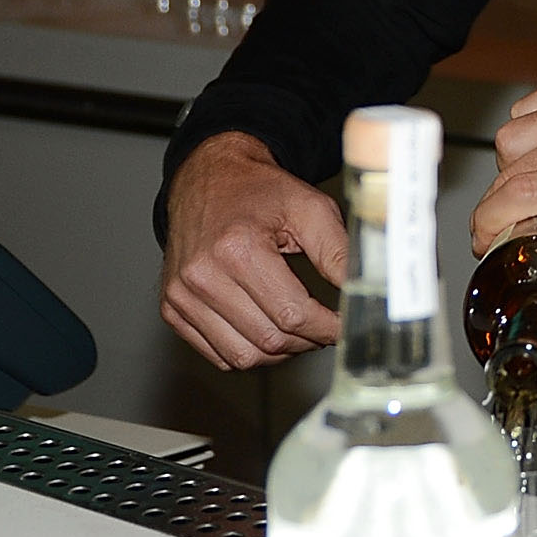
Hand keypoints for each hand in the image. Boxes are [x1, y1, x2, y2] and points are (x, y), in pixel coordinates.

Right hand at [160, 132, 349, 369]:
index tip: (345, 327)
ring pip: (244, 357)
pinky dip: (250, 353)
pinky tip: (269, 329)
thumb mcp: (311, 208)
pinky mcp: (172, 308)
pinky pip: (218, 354)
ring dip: (281, 353)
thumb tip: (364, 292)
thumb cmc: (261, 192)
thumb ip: (339, 252)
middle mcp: (201, 276)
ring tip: (300, 329)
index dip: (328, 328)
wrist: (209, 179)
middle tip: (327, 327)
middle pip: (270, 340)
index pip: (293, 314)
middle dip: (308, 341)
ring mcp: (181, 296)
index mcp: (237, 248)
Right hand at [472, 69, 536, 340]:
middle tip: (507, 225)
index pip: (517, 195)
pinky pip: (531, 107)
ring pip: (513, 135)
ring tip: (528, 188)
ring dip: (511, 165)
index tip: (487, 242)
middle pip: (508, 168)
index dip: (488, 223)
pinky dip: (529, 130)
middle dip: (496, 202)